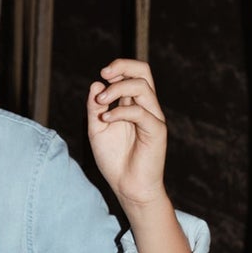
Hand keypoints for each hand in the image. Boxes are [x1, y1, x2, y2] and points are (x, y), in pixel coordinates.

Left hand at [87, 58, 169, 209]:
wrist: (127, 186)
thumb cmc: (114, 159)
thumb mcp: (97, 130)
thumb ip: (95, 108)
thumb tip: (96, 83)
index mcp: (134, 104)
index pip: (134, 73)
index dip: (119, 67)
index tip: (102, 75)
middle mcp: (146, 106)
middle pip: (144, 71)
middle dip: (123, 66)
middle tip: (104, 74)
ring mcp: (153, 117)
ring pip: (143, 87)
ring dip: (118, 89)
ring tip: (101, 102)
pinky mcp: (156, 131)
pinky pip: (140, 112)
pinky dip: (120, 111)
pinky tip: (106, 119)